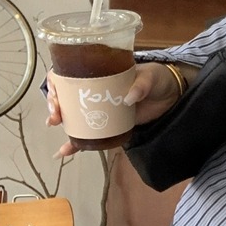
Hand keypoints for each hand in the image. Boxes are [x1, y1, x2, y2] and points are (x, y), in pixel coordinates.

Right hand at [46, 63, 183, 157]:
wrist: (171, 96)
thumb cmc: (157, 79)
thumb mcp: (150, 77)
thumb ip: (141, 85)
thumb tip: (128, 98)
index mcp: (100, 73)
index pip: (69, 74)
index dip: (56, 83)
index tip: (56, 95)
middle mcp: (95, 90)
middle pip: (66, 96)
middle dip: (55, 106)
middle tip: (56, 116)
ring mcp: (100, 108)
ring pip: (73, 115)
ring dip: (62, 124)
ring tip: (56, 129)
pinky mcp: (108, 124)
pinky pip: (89, 134)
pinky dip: (76, 144)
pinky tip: (64, 152)